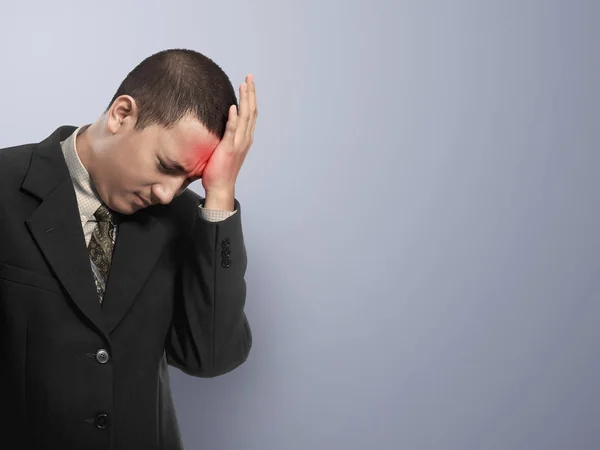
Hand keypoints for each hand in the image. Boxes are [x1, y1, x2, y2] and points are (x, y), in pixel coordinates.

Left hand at [202, 74, 257, 208]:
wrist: (221, 187)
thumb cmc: (220, 170)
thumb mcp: (225, 149)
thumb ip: (226, 135)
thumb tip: (220, 123)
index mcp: (245, 138)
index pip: (251, 113)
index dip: (251, 98)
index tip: (249, 83)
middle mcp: (245, 139)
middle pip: (252, 111)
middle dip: (251, 93)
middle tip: (249, 77)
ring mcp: (239, 144)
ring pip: (245, 118)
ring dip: (245, 100)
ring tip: (244, 85)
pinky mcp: (229, 149)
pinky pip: (233, 131)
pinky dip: (234, 119)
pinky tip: (233, 107)